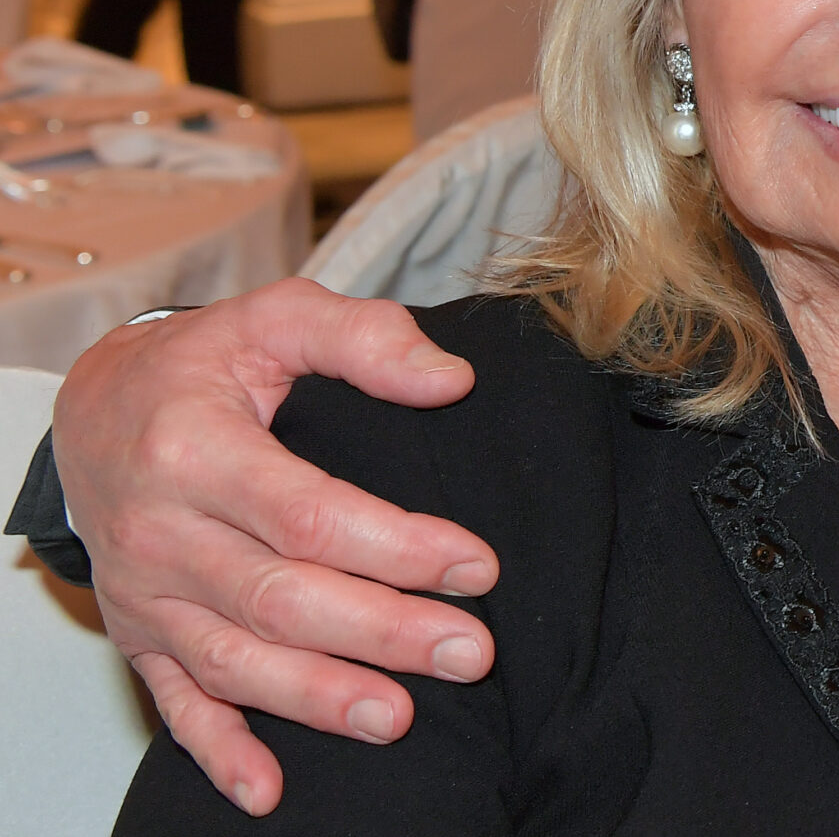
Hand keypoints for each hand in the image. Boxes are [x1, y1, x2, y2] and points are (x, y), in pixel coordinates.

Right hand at [52, 278, 496, 814]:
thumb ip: (363, 336)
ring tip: (400, 718)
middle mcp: (161, 531)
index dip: (396, 546)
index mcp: (195, 450)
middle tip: (469, 652)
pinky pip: (175, 702)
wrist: (95, 405)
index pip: (308, 514)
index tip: (476, 565)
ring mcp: (147, 593)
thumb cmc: (203, 363)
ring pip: (236, 661)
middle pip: (281, 598)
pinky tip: (269, 790)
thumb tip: (450, 380)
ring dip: (319, 698)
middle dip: (381, 633)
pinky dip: (219, 752)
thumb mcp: (275, 316)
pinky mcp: (140, 634)